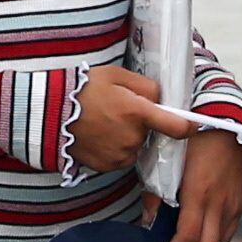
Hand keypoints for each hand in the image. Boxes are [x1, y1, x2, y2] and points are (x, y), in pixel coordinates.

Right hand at [69, 62, 201, 175]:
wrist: (48, 112)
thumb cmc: (83, 88)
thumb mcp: (116, 75)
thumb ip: (145, 86)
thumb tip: (161, 98)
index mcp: (137, 112)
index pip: (176, 126)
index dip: (188, 125)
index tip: (192, 124)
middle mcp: (131, 137)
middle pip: (149, 134)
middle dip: (140, 124)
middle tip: (117, 110)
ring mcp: (118, 155)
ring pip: (134, 147)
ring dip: (126, 138)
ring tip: (103, 123)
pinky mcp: (105, 166)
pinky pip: (119, 159)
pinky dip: (113, 149)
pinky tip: (97, 136)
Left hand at [150, 128, 241, 241]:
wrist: (228, 120)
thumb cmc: (192, 138)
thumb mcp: (166, 162)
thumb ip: (156, 193)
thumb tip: (147, 219)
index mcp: (198, 196)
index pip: (186, 238)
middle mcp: (219, 205)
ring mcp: (233, 203)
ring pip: (220, 241)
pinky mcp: (241, 199)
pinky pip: (229, 227)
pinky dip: (217, 237)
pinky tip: (205, 238)